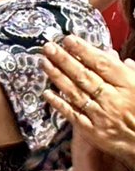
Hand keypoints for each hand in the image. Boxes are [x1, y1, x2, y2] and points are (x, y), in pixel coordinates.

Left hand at [43, 36, 134, 170]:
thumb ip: (128, 71)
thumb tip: (112, 55)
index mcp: (128, 85)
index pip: (103, 64)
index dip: (84, 50)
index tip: (68, 39)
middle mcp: (113, 99)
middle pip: (85, 76)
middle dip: (64, 60)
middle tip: (48, 47)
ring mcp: (101, 115)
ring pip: (75, 92)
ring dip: (57, 76)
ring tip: (43, 62)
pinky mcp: (92, 131)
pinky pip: (72, 114)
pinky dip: (59, 103)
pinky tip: (46, 92)